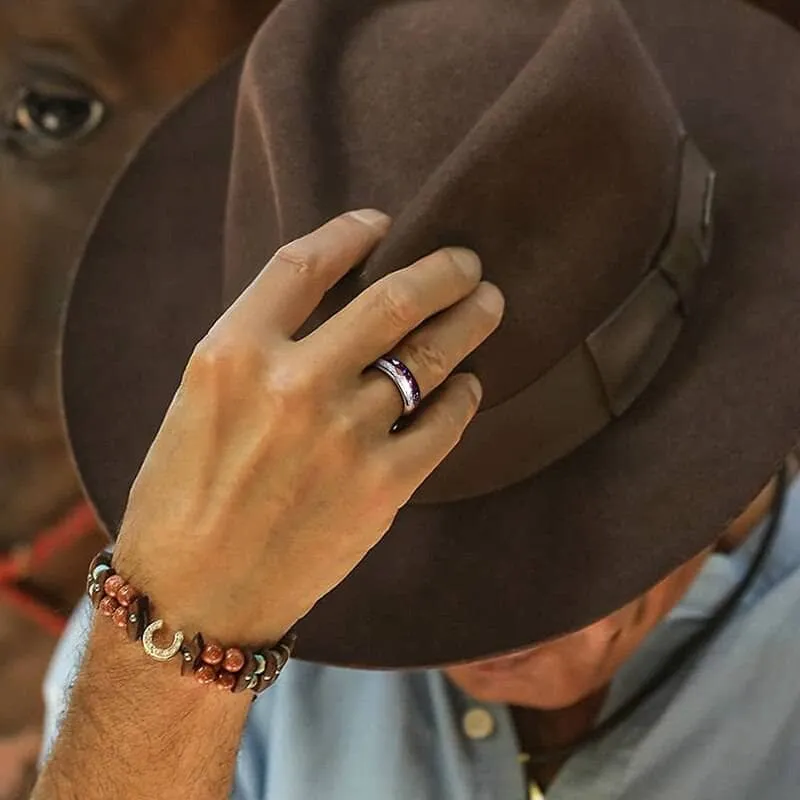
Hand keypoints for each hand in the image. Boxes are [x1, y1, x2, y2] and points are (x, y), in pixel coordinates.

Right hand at [113, 209, 503, 643]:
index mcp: (232, 353)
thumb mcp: (199, 402)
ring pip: (430, 356)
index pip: (306, 263)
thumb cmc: (184, 499)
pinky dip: (463, 396)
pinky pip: (443, 422)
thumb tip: (336, 310)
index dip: (352, 233)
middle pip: (392, 299)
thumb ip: (260, 351)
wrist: (195, 598)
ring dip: (469, 322)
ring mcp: (343, 436)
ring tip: (488, 305)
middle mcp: (292, 384)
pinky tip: (468, 386)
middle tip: (468, 262)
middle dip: (443, 271)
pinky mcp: (381, 487)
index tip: (383, 223)